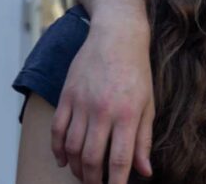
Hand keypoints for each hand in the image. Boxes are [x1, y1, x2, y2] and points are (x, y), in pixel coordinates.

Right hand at [52, 19, 153, 183]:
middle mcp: (103, 111)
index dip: (117, 182)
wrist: (117, 36)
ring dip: (76, 167)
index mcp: (127, 114)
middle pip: (92, 158)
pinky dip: (58, 150)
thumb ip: (144, 139)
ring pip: (73, 148)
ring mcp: (81, 103)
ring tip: (84, 175)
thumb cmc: (137, 71)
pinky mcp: (66, 96)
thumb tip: (145, 171)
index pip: (120, 159)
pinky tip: (64, 160)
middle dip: (93, 180)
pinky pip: (57, 131)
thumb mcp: (148, 104)